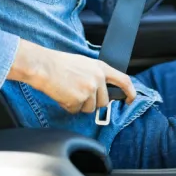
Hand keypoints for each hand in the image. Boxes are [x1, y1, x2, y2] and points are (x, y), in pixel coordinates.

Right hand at [8, 40, 136, 113]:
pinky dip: (69, 106)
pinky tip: (62, 95)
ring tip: (68, 91)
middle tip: (79, 93)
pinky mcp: (78, 100)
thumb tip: (101, 90)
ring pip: (90, 109)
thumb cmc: (60, 64)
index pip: (123, 80)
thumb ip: (96, 75)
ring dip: (80, 105)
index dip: (130, 92)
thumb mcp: (84, 64)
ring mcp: (89, 90)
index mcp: (101, 68)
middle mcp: (98, 79)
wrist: (44, 66)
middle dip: (93, 103)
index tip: (131, 99)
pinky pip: (76, 111)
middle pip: (104, 102)